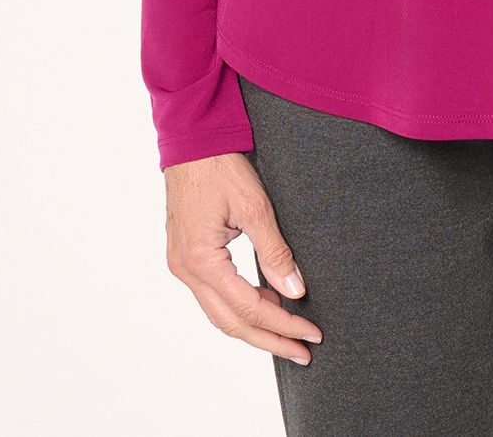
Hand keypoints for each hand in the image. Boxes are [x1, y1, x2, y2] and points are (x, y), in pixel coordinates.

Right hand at [164, 153, 323, 365]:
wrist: (191, 140)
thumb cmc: (221, 166)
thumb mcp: (255, 206)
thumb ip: (275, 252)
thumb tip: (296, 291)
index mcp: (201, 260)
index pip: (249, 309)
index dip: (283, 325)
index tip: (311, 335)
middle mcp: (185, 269)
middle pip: (231, 323)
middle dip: (270, 339)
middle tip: (304, 351)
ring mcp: (181, 264)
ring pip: (220, 313)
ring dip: (255, 326)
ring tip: (290, 332)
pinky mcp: (185, 256)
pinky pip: (213, 295)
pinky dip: (240, 305)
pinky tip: (266, 302)